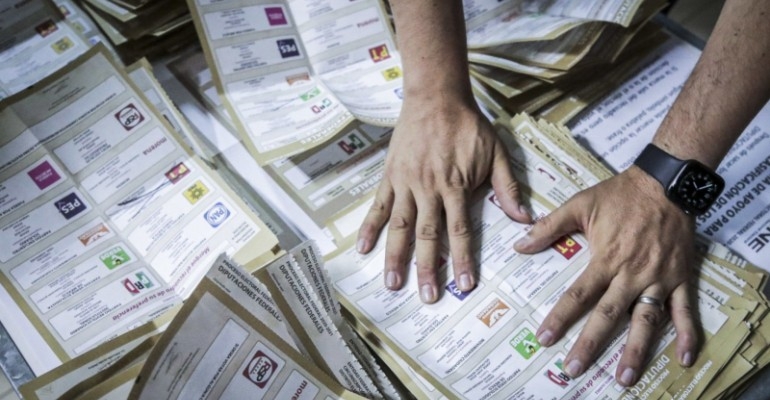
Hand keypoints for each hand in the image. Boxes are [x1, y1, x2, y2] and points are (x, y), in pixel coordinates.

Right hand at [357, 96, 530, 302]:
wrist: (435, 97)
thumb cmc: (468, 125)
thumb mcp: (496, 152)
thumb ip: (507, 187)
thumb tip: (523, 219)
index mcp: (454, 185)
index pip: (459, 230)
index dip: (462, 259)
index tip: (464, 285)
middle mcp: (427, 189)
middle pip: (426, 235)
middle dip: (427, 269)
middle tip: (427, 297)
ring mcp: (405, 183)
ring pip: (399, 226)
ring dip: (395, 256)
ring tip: (391, 283)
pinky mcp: (389, 176)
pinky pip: (378, 205)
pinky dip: (370, 227)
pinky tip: (363, 248)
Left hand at [514, 167, 699, 385]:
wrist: (665, 182)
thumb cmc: (620, 194)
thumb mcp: (580, 204)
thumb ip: (548, 227)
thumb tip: (519, 245)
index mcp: (606, 258)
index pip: (578, 295)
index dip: (560, 317)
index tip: (545, 338)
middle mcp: (632, 274)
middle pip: (608, 315)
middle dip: (590, 344)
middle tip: (574, 368)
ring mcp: (658, 278)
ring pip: (646, 321)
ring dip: (636, 350)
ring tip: (625, 377)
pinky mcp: (680, 278)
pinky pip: (684, 310)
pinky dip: (687, 334)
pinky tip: (684, 358)